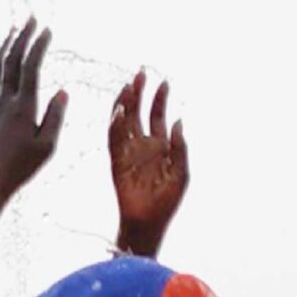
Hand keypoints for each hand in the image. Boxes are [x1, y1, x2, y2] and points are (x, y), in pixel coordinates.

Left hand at [0, 19, 67, 227]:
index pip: (31, 66)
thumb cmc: (21, 168)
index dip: (39, 45)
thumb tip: (62, 90)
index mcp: (23, 106)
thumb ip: (56, 116)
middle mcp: (4, 100)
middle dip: (22, 35)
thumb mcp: (47, 146)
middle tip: (32, 17)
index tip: (48, 29)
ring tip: (14, 29)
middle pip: (12, 58)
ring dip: (6, 44)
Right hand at [108, 70, 188, 258]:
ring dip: (126, 105)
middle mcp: (142, 146)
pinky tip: (120, 112)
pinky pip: (114, 140)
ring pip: (124, 122)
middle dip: (140, 94)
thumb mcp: (182, 173)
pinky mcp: (117, 163)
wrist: (149, 222)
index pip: (157, 116)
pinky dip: (116, 126)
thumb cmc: (167, 202)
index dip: (160, 99)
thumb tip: (178, 121)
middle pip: (139, 113)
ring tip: (129, 87)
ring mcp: (129, 153)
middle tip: (141, 74)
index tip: (163, 82)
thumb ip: (180, 148)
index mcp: (160, 146)